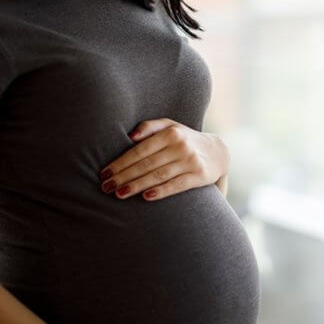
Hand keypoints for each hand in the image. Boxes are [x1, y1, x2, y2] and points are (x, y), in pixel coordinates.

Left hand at [98, 118, 229, 201]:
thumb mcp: (171, 126)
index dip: (120, 162)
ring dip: (136, 186)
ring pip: (158, 175)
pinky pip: (177, 185)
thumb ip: (150, 127)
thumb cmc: (186, 139)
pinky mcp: (199, 176)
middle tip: (105, 187)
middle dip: (123, 176)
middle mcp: (180, 145)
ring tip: (119, 194)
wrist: (219, 152)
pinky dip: (161, 191)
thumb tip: (130, 136)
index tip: (104, 174)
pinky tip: (146, 197)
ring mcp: (190, 160)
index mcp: (170, 132)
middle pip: (146, 164)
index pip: (140, 150)